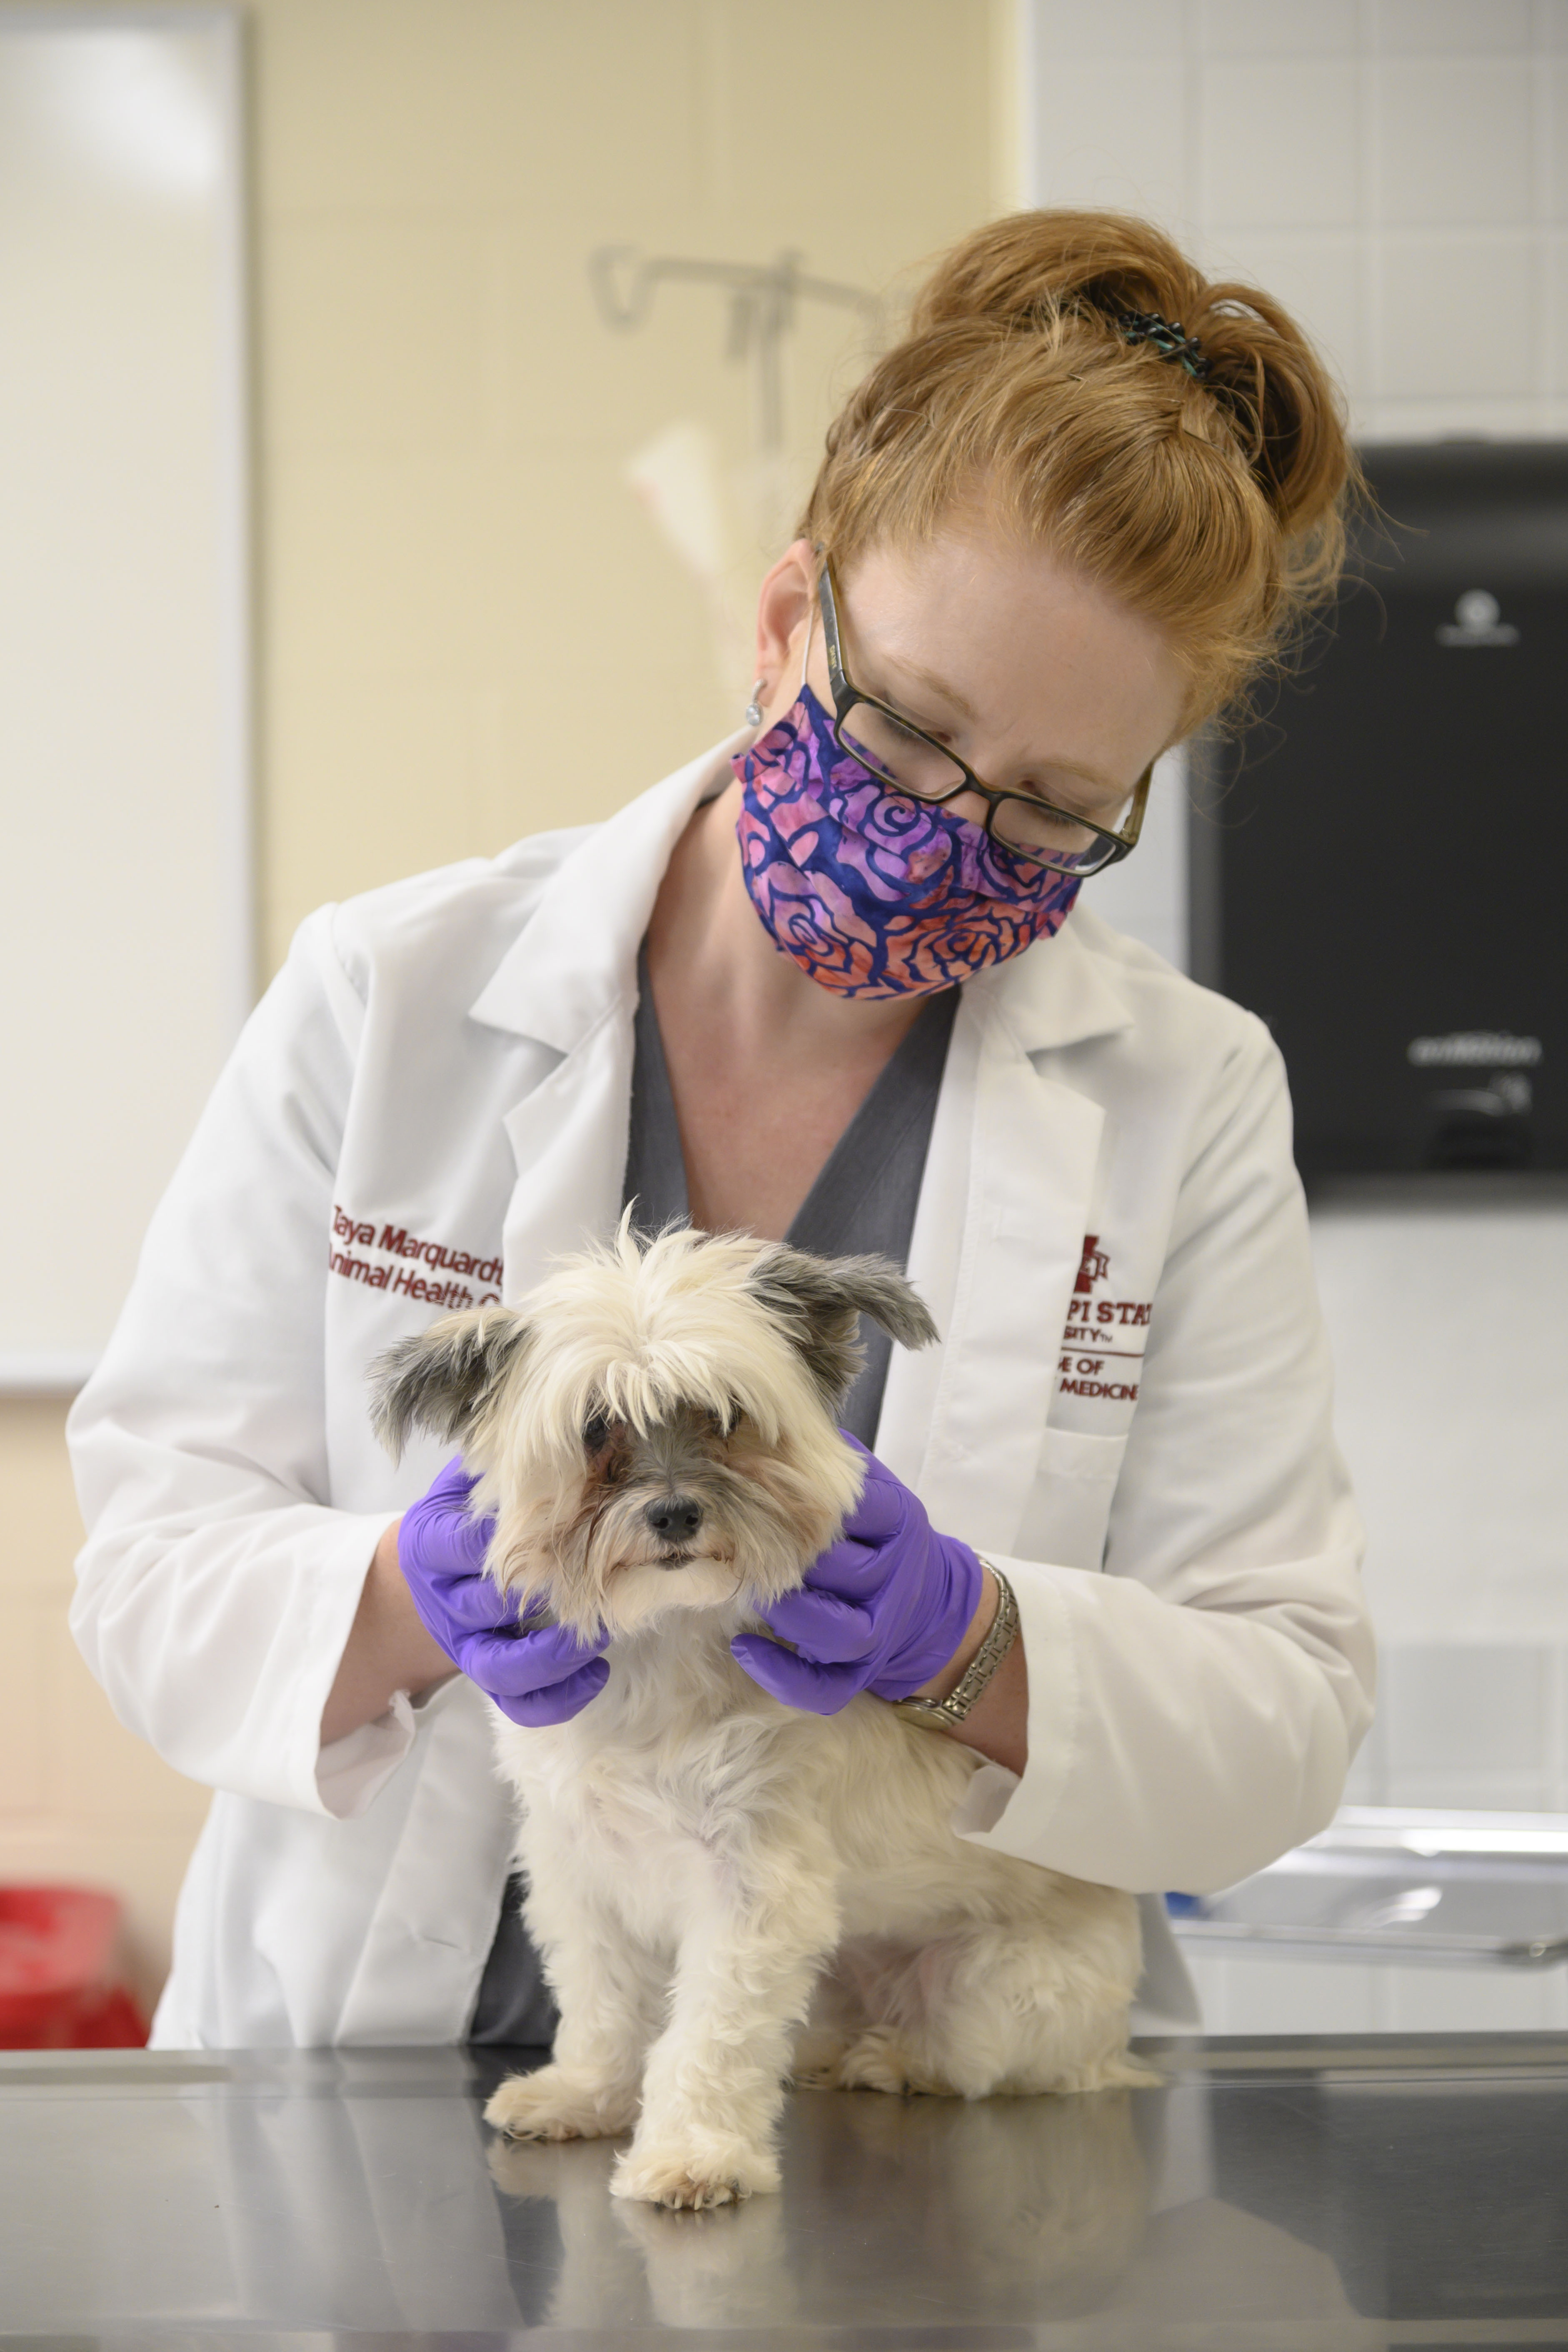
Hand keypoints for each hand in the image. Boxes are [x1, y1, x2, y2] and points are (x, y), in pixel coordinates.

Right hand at [397, 1456, 608, 1725]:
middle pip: (485, 1604)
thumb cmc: (461, 1517)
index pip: (462, 1542)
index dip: (505, 1534)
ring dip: (552, 1655)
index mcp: (431, 1544)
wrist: (425, 1577)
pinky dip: (558, 1696)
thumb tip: (563, 1425)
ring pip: (500, 1665)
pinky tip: (597, 1672)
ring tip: (600, 1632)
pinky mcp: (484, 1674)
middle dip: (540, 1591)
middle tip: (595, 1570)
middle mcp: (444, 1599)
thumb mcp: (466, 1482)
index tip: (552, 1518)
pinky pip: (519, 1703)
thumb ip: (500, 1462)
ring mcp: (464, 1643)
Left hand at [730, 1438, 983, 1714]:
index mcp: (898, 1521)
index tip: (751, 1475)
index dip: (803, 1492)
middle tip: (739, 1539)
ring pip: (838, 1629)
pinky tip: (744, 1649)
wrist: (930, 1606)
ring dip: (789, 1611)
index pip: (857, 1505)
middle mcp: (896, 1576)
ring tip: (746, 1590)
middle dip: (787, 1555)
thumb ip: (832, 1465)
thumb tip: (767, 1424)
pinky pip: (825, 1686)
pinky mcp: (863, 1672)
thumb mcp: (874, 1492)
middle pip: (842, 1567)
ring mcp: (883, 1629)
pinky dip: (784, 1674)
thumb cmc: (880, 1538)